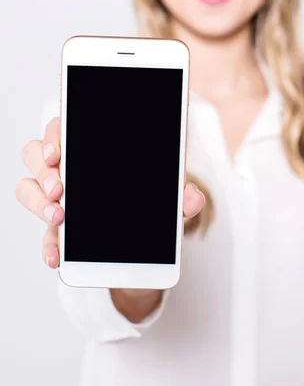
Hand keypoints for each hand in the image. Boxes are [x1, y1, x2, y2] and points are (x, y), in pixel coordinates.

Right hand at [15, 116, 205, 270]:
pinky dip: (47, 245)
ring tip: (58, 216)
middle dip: (44, 169)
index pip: (63, 129)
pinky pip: (43, 234)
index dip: (54, 136)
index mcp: (92, 151)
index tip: (59, 153)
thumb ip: (182, 198)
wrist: (146, 250)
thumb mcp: (171, 202)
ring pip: (28, 188)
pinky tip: (56, 256)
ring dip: (38, 201)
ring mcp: (60, 201)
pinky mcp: (59, 232)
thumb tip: (194, 197)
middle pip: (37, 154)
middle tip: (60, 188)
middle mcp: (69, 170)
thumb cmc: (152, 208)